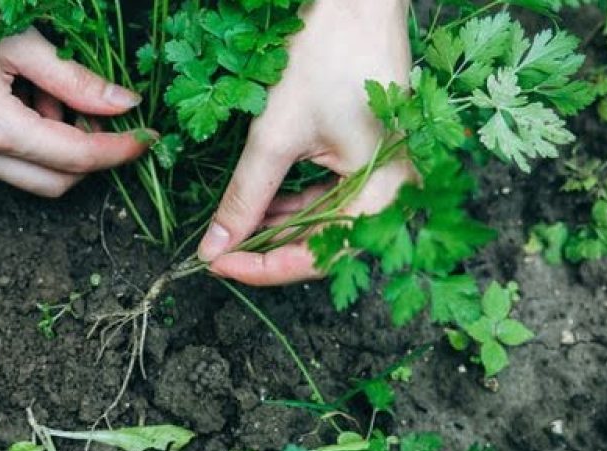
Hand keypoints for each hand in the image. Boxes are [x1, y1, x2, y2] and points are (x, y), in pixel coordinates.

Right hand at [0, 0, 148, 196]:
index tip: (148, 137)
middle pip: (55, 183)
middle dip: (91, 158)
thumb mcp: (17, 38)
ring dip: (57, 148)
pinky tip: (27, 99)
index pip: (76, 157)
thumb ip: (74, 79)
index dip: (120, 149)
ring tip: (58, 96)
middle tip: (108, 119)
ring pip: (28, 175)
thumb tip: (122, 104)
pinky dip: (27, 142)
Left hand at [197, 0, 413, 284]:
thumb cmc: (326, 58)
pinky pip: (330, 198)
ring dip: (276, 227)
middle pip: (323, 246)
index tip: (218, 264)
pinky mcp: (369, 160)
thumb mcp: (275, 136)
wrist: (356, 2)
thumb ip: (245, 198)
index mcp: (382, 195)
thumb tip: (214, 248)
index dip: (263, 268)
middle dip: (267, 249)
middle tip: (219, 250)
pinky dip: (292, 203)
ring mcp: (383, 177)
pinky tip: (258, 203)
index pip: (318, 258)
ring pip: (323, 224)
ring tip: (232, 225)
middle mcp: (392, 194)